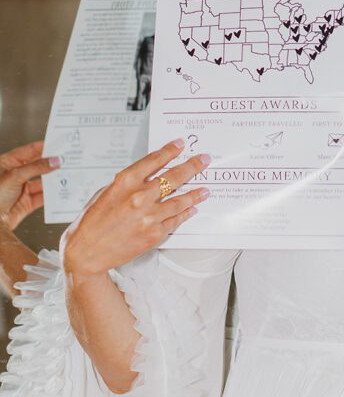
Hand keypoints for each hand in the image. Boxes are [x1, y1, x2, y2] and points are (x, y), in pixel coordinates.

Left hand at [0, 140, 59, 231]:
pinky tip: (59, 191)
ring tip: (66, 175)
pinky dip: (52, 194)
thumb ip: (36, 167)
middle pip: (38, 166)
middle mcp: (15, 175)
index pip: (30, 150)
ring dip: (53, 179)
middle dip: (52, 163)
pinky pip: (43, 196)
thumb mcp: (14, 176)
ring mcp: (22, 189)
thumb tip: (53, 161)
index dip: (44, 146)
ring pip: (42, 181)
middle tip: (67, 160)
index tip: (59, 145)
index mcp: (8, 163)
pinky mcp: (27, 202)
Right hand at [62, 140, 210, 280]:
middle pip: (173, 177)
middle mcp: (139, 197)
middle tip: (204, 160)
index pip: (154, 160)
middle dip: (192, 166)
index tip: (180, 144)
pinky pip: (176, 220)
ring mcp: (149, 216)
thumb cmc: (92, 222)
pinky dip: (186, 212)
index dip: (170, 150)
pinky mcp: (154, 234)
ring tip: (205, 188)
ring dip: (195, 193)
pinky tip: (192, 208)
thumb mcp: (106, 193)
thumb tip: (149, 174)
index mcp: (125, 182)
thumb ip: (128, 183)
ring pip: (180, 200)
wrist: (86, 252)